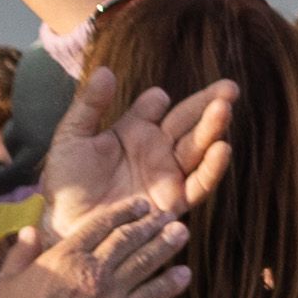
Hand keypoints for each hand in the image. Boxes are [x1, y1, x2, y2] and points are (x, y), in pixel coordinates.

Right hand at [0, 196, 194, 297]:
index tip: (140, 205)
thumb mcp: (7, 281)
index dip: (124, 212)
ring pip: (145, 262)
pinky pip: (153, 296)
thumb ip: (21, 253)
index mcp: (64, 257)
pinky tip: (184, 274)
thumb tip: (30, 230)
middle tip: (167, 214)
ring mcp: (111, 294)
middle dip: (150, 224)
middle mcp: (92, 270)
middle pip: (128, 239)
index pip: (100, 225)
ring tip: (181, 233)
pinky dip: (171, 284)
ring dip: (166, 245)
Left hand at [40, 63, 238, 236]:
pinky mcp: (175, 200)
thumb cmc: (66, 184)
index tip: (157, 98)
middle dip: (210, 103)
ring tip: (224, 108)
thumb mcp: (71, 138)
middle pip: (189, 121)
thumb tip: (107, 70)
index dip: (157, 101)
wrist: (67, 226)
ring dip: (214, 128)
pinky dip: (213, 167)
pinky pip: (200, 183)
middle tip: (230, 87)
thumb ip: (89, 105)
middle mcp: (157, 149)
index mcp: (134, 130)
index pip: (156, 107)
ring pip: (198, 146)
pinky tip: (222, 148)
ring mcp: (168, 173)